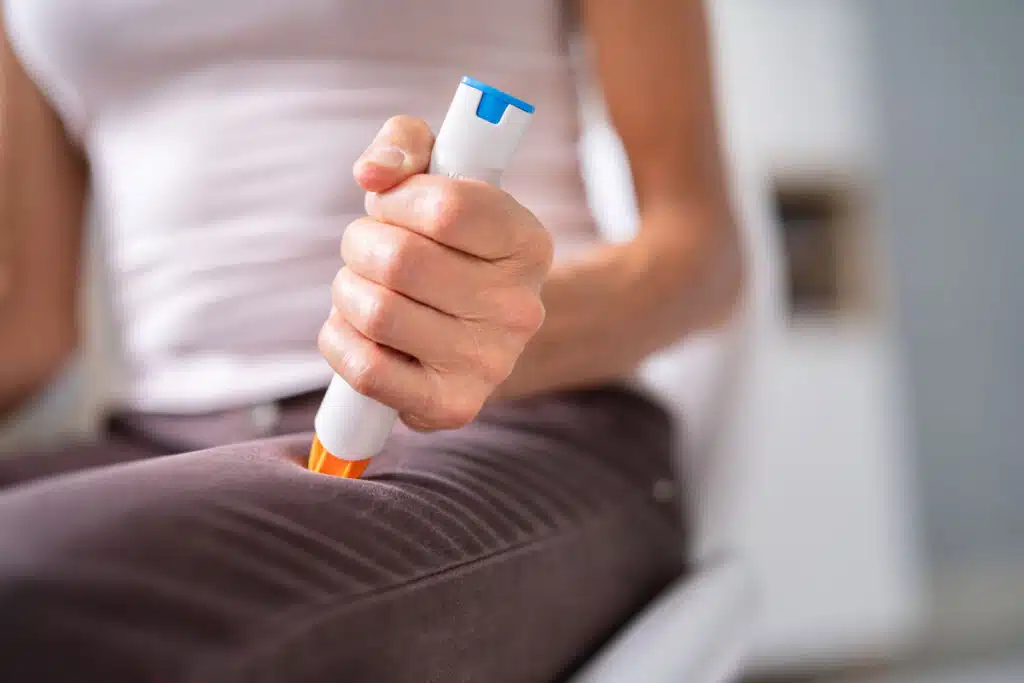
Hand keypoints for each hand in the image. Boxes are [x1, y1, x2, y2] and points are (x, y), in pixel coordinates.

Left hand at [319, 116, 552, 430]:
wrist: (481, 330)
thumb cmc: (450, 244)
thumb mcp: (442, 175)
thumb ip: (407, 143)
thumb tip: (372, 172)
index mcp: (528, 243)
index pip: (446, 208)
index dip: (398, 199)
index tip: (392, 203)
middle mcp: (519, 308)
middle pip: (399, 262)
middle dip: (361, 243)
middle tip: (368, 247)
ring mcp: (489, 362)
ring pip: (375, 312)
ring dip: (346, 289)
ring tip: (363, 286)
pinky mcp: (452, 405)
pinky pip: (365, 368)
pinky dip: (339, 339)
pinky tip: (356, 328)